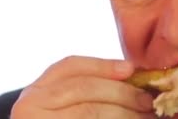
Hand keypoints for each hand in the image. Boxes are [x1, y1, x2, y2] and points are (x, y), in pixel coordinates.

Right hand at [11, 55, 155, 118]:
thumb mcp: (60, 105)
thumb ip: (87, 88)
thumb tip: (132, 76)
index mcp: (35, 92)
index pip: (70, 67)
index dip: (103, 65)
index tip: (131, 68)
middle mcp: (30, 107)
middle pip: (84, 88)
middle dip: (121, 92)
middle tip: (147, 100)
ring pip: (90, 111)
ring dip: (124, 113)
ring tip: (147, 115)